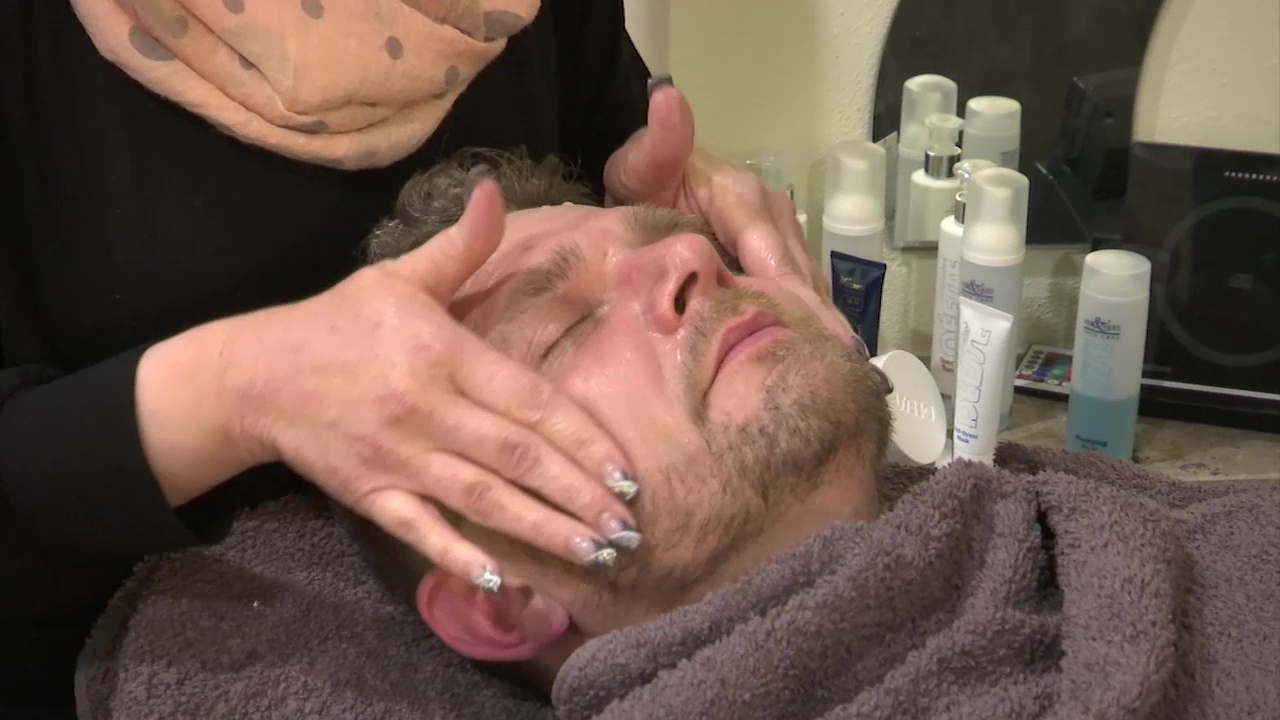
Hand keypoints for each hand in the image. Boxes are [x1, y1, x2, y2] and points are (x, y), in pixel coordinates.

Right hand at [221, 181, 640, 587]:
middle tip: (630, 527)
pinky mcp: (370, 495)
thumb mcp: (399, 276)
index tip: (625, 471)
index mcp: (442, 354)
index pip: (528, 401)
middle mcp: (426, 409)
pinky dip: (460, 557)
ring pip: (481, 499)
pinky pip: (422, 532)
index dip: (581, 438)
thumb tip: (496, 189)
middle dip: (578, 495)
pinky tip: (507, 581)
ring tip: (595, 554)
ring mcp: (397, 458)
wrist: (254, 374)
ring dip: (541, 530)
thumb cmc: (338, 321)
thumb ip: (460, 245)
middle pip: (516, 457)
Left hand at [604, 79, 852, 341]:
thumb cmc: (644, 185)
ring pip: (805, 284)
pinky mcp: (784, 260)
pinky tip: (812, 360)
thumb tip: (668, 98)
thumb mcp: (640, 168)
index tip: (803, 327)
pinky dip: (804, 324)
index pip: (765, 244)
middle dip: (808, 315)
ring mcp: (782, 238)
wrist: (647, 191)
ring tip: (826, 369)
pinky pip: (800, 293)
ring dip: (814, 324)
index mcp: (739, 192)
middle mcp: (771, 213)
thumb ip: (658, 146)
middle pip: (793, 270)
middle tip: (824, 365)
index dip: (783, 286)